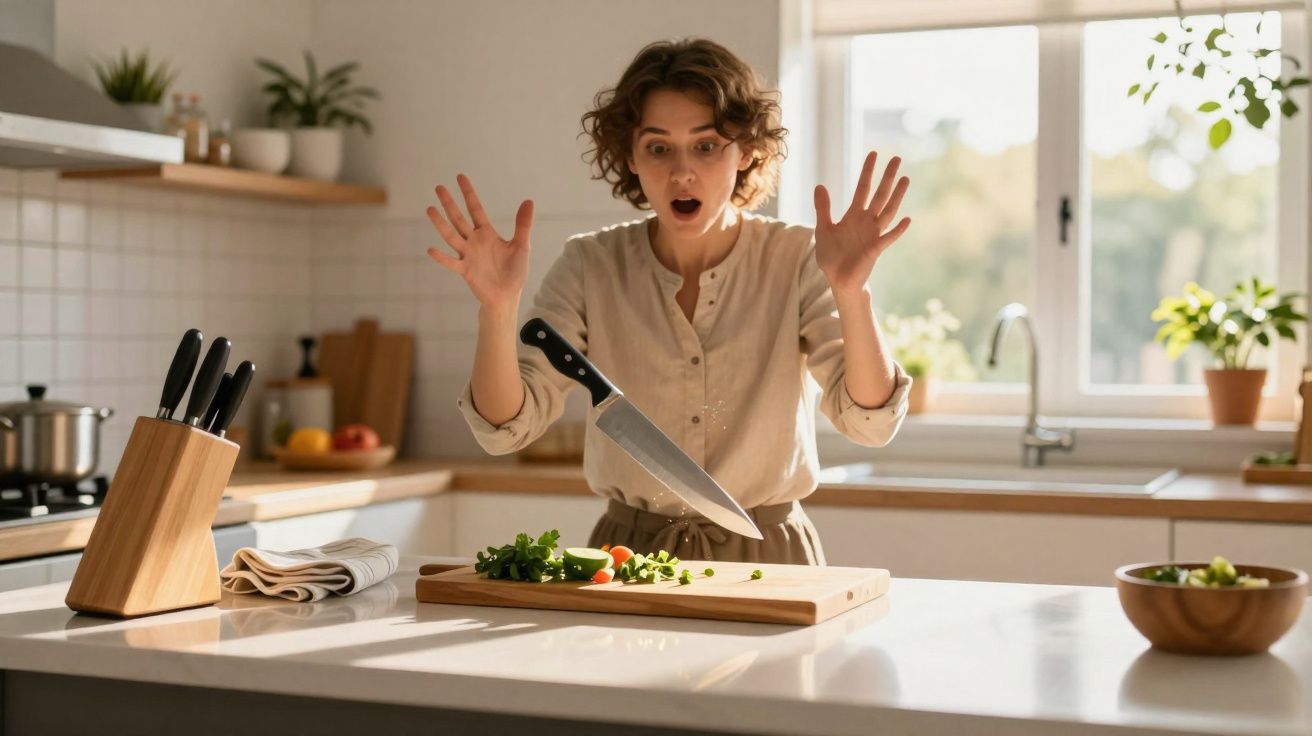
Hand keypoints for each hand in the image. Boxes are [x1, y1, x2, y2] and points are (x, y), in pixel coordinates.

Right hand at [425, 173, 533, 312]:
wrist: (507, 296)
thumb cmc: (514, 272)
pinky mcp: (466, 271)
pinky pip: (452, 263)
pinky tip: (431, 250)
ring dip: (441, 224)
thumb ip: (523, 225)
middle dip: (449, 204)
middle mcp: (474, 241)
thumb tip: (529, 200)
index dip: (468, 193)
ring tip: (430, 209)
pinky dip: (442, 258)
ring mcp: (468, 255)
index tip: (459, 177)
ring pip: (451, 236)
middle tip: (439, 187)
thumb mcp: (521, 246)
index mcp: (487, 233)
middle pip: (459, 219)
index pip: (475, 209)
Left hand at [813, 151, 910, 295]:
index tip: (874, 154)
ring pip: (888, 211)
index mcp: (854, 216)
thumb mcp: (824, 229)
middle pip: (879, 195)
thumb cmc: (832, 256)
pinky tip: (907, 219)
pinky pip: (888, 238)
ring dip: (896, 196)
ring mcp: (873, 235)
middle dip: (887, 177)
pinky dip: (897, 230)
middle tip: (897, 158)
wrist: (838, 279)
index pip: (863, 188)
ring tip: (905, 179)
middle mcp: (866, 222)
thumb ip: (823, 208)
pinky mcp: (875, 249)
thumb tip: (820, 185)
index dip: (867, 172)